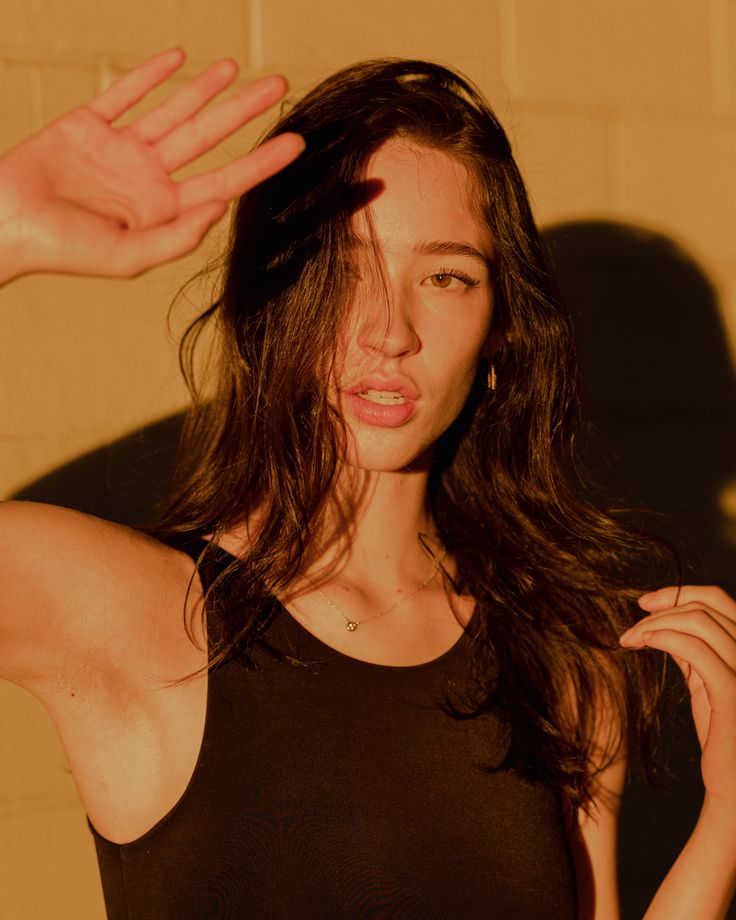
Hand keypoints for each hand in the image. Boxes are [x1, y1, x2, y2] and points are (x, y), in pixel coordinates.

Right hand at [0, 48, 303, 279]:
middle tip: (280, 85)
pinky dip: (150, 75)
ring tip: (236, 68)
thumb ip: (179, 235)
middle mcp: (150, 178)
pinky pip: (125, 94)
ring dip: (205, 89)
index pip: (226, 180)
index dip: (262, 162)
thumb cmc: (65, 250)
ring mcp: (121, 149)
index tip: (297, 142)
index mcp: (165, 209)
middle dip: (245, 111)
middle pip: (209, 137)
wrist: (5, 223)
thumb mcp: (129, 255)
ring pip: (173, 111)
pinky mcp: (88, 124)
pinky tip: (178, 59)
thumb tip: (222, 205)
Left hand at [620, 585, 735, 807]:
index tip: (645, 603)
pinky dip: (664, 638)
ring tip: (630, 639)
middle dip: (663, 606)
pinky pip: (698, 651)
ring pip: (700, 622)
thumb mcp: (707, 685)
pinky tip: (643, 644)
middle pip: (709, 605)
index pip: (720, 600)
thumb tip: (667, 620)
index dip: (680, 592)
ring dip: (656, 623)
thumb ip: (695, 652)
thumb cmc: (723, 739)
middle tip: (631, 625)